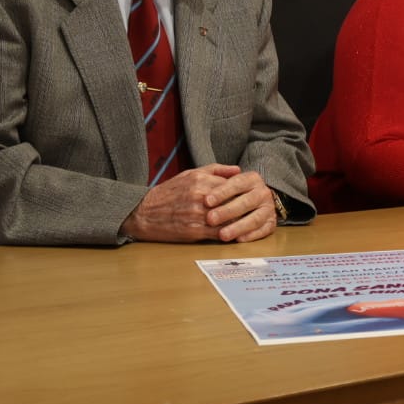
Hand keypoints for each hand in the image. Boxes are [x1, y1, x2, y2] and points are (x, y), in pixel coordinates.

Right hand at [122, 165, 276, 242]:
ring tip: (252, 223)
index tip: (254, 195)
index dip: (245, 192)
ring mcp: (198, 215)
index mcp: (201, 180)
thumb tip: (238, 170)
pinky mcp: (194, 231)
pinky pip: (219, 233)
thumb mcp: (190, 174)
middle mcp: (201, 196)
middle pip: (234, 202)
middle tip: (259, 210)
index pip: (233, 186)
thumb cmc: (170, 192)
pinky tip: (238, 233)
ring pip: (229, 219)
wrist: (145, 212)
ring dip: (242, 222)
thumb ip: (216, 170)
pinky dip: (231, 234)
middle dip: (246, 207)